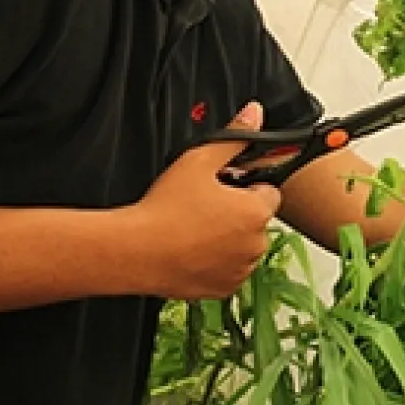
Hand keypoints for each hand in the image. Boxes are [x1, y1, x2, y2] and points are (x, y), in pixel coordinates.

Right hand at [127, 102, 281, 299]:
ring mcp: (240, 271)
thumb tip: (255, 114)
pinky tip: (190, 251)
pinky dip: (215, 264)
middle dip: (237, 214)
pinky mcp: (223, 290)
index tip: (222, 189)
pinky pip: (227, 272)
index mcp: (257, 212)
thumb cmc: (164, 208)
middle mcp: (256, 245)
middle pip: (255, 222)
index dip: (244, 188)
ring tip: (193, 230)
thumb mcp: (198, 160)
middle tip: (202, 208)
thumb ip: (233, 137)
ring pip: (242, 249)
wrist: (135, 252)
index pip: (269, 194)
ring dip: (227, 240)